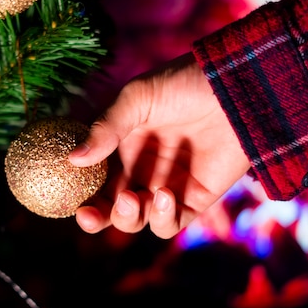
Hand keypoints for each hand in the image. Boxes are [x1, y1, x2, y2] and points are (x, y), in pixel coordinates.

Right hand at [69, 52, 250, 237]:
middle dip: (98, 218)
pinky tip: (164, 195)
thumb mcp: (137, 99)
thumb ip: (106, 128)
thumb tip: (73, 159)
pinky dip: (163, 218)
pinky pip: (172, 222)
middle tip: (89, 215)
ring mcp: (167, 186)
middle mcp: (141, 171)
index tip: (73, 203)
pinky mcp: (195, 198)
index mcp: (122, 149)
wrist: (235, 87)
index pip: (94, 182)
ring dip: (129, 218)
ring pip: (139, 220)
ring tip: (134, 198)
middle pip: (112, 209)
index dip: (81, 197)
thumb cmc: (183, 85)